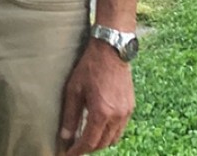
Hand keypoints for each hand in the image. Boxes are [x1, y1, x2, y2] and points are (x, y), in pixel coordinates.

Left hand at [57, 39, 134, 153]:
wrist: (111, 51)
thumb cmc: (89, 67)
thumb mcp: (73, 90)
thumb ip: (70, 115)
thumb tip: (66, 136)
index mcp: (102, 112)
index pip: (89, 142)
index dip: (78, 151)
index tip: (68, 154)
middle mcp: (117, 116)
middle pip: (102, 143)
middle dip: (88, 148)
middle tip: (74, 147)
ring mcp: (126, 113)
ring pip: (113, 138)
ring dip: (99, 142)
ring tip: (85, 138)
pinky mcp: (130, 108)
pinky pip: (120, 129)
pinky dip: (109, 133)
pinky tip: (98, 127)